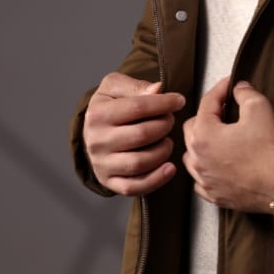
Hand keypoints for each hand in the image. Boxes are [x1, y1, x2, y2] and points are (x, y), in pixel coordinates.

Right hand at [83, 73, 185, 195]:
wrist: (94, 130)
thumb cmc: (110, 106)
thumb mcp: (116, 87)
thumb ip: (137, 86)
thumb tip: (157, 89)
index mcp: (97, 114)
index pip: (137, 107)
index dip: (164, 103)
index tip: (179, 101)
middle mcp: (96, 141)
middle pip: (142, 135)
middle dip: (164, 126)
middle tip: (170, 121)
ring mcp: (101, 163)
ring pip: (140, 163)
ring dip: (163, 151)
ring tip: (167, 141)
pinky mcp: (109, 181)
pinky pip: (133, 187)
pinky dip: (155, 180)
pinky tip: (169, 168)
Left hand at [183, 77, 273, 213]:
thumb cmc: (272, 151)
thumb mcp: (260, 109)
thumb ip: (245, 93)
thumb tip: (239, 88)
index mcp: (203, 135)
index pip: (207, 103)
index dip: (220, 89)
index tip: (229, 85)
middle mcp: (198, 159)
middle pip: (192, 128)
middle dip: (208, 117)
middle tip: (226, 111)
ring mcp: (205, 180)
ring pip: (193, 156)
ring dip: (203, 144)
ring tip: (220, 138)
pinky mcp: (216, 196)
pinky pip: (202, 180)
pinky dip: (208, 170)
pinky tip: (221, 165)